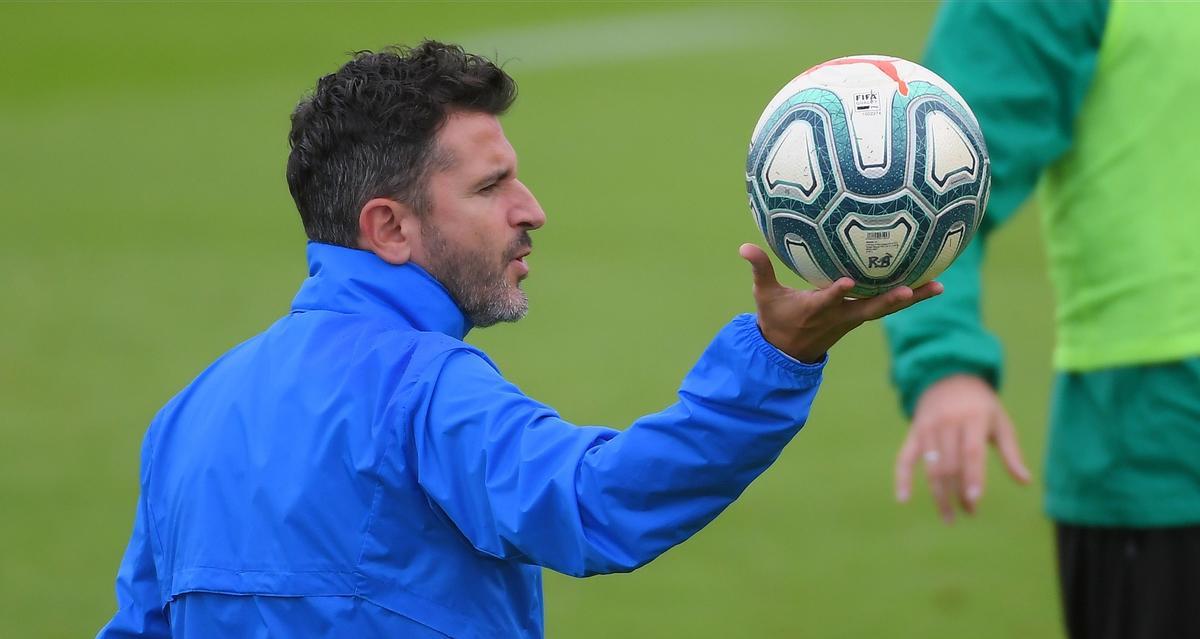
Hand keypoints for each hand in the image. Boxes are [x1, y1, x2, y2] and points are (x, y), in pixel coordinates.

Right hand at [739, 243, 942, 362]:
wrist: (788, 352)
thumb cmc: (775, 319)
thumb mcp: (764, 296)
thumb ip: (759, 269)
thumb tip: (744, 247)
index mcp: (815, 310)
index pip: (827, 300)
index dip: (836, 293)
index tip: (847, 282)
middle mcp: (839, 316)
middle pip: (869, 308)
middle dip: (889, 300)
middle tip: (911, 290)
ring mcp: (853, 319)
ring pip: (886, 308)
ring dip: (912, 298)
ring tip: (939, 286)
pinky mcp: (861, 317)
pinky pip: (888, 305)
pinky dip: (909, 296)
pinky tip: (931, 283)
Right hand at [894, 374, 1030, 523]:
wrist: (948, 376)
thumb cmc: (981, 405)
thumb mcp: (1000, 422)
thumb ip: (1011, 453)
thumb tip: (1026, 482)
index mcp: (973, 418)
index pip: (971, 452)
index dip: (972, 477)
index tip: (973, 501)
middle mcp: (947, 422)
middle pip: (950, 464)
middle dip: (958, 493)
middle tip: (969, 513)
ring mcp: (927, 427)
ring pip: (930, 467)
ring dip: (938, 495)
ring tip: (948, 516)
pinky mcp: (914, 432)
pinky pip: (903, 458)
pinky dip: (901, 478)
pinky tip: (903, 499)